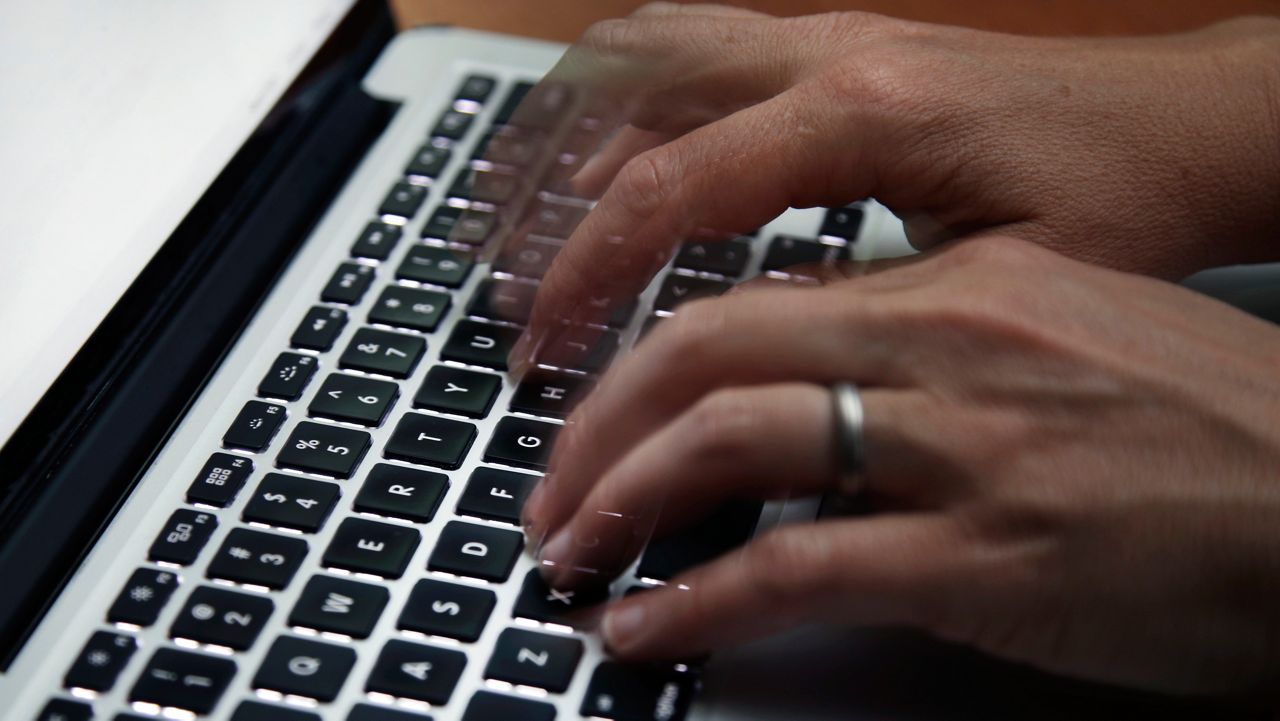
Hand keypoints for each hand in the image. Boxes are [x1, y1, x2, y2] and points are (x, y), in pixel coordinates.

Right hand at [513, 4, 1279, 360]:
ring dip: (575, 126)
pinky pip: (705, 49)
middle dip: (552, 186)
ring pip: (659, 49)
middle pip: (636, 88)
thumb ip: (850, 302)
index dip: (589, 271)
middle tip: (500, 267)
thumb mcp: (982, 282)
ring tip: (512, 201)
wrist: (1189, 127)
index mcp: (861, 111)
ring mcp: (832, 38)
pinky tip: (608, 148)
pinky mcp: (843, 49)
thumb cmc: (1117, 200)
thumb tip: (741, 336)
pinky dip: (634, 98)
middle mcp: (831, 51)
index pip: (672, 186)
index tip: (543, 341)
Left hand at [523, 236, 1279, 698]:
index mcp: (964, 287)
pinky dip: (695, 601)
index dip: (652, 366)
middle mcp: (950, 344)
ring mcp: (963, 450)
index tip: (604, 414)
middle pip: (710, 352)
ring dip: (622, 501)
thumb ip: (934, 348)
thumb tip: (815, 377)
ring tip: (571, 552)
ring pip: (730, 443)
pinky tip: (645, 628)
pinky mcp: (983, 562)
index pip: (757, 307)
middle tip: (549, 485)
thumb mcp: (1067, 341)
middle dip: (599, 422)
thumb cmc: (1217, 431)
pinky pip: (795, 569)